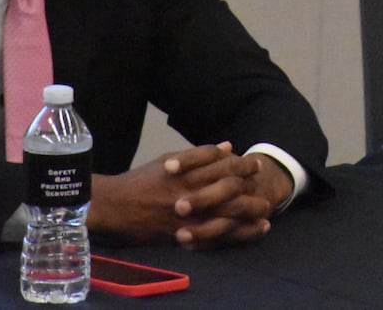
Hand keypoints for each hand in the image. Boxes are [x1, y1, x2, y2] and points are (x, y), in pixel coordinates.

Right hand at [88, 142, 279, 248]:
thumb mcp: (170, 160)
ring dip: (250, 211)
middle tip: (264, 186)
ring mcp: (189, 217)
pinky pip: (219, 236)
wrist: (116, 207)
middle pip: (231, 189)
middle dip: (251, 186)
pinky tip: (254, 229)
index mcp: (187, 173)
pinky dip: (239, 233)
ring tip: (266, 208)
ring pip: (228, 214)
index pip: (223, 165)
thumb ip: (200, 155)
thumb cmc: (143, 180)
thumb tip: (227, 147)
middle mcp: (190, 194)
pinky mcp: (185, 236)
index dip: (242, 165)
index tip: (254, 164)